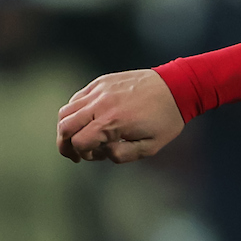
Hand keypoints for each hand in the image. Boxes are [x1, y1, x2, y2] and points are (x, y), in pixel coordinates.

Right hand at [57, 70, 183, 163]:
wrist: (175, 87)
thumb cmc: (165, 120)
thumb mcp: (150, 147)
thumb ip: (122, 155)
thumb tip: (102, 152)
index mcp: (112, 123)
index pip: (80, 142)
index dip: (83, 154)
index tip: (95, 156)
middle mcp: (100, 105)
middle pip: (65, 127)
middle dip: (65, 144)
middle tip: (74, 154)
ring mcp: (98, 91)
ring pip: (66, 111)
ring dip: (67, 128)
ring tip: (78, 138)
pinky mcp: (99, 83)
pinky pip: (76, 99)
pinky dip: (74, 112)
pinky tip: (88, 120)